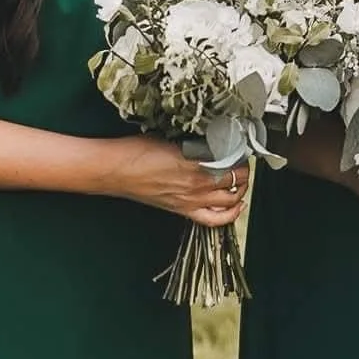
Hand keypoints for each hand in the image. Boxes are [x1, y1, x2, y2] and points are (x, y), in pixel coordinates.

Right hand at [100, 135, 247, 226]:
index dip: (242, 153)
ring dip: (241, 190)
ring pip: (231, 201)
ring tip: (240, 180)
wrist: (114, 169)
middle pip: (237, 180)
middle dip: (244, 170)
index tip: (241, 146)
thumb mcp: (172, 138)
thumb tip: (214, 138)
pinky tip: (237, 206)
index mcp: (196, 162)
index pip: (234, 160)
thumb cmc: (137, 150)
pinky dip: (230, 215)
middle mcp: (197, 184)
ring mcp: (190, 200)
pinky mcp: (181, 210)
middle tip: (242, 161)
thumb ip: (196, 142)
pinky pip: (213, 220)